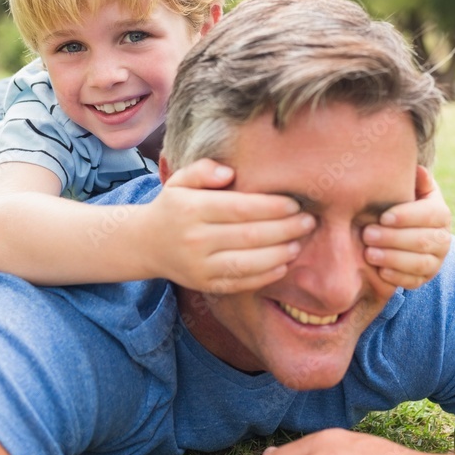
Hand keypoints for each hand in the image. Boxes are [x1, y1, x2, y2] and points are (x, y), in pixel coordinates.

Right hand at [143, 159, 315, 293]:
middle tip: (308, 222)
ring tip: (299, 243)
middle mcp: (195, 239)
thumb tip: (229, 174)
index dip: (272, 207)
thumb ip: (203, 170)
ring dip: (280, 254)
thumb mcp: (180, 181)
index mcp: (191, 209)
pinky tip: (284, 264)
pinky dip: (266, 276)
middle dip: (285, 229)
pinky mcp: (206, 285)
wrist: (146, 244)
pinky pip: (241, 283)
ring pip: (249, 263)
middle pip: (250, 236)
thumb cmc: (174, 207)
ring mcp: (200, 266)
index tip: (295, 203)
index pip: (240, 208)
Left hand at [362, 166, 450, 288]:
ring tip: (369, 254)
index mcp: (441, 214)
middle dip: (393, 239)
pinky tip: (380, 271)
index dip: (407, 216)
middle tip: (367, 234)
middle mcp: (443, 239)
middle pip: (422, 241)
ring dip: (393, 259)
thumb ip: (417, 182)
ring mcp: (436, 261)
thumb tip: (418, 170)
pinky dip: (397, 277)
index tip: (383, 217)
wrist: (411, 233)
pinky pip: (414, 281)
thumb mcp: (413, 191)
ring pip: (419, 263)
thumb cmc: (405, 206)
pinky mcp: (425, 278)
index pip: (429, 215)